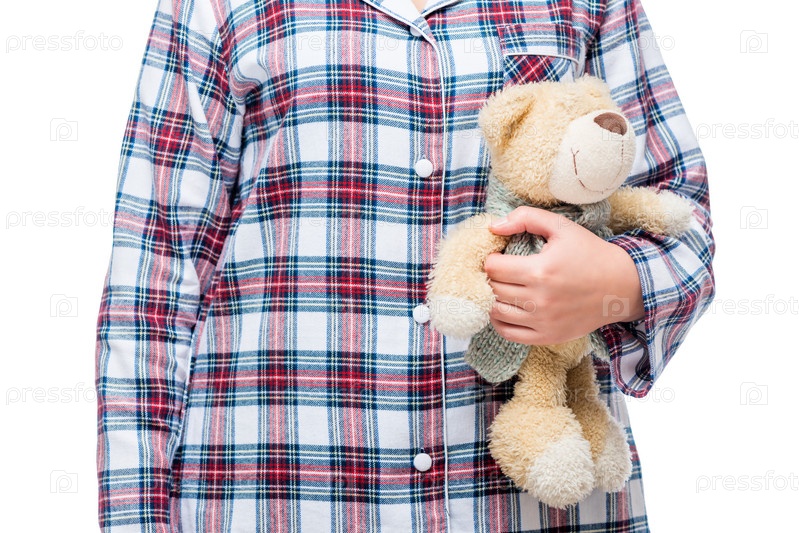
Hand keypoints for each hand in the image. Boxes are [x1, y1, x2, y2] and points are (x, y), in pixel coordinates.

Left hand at [484, 206, 644, 344]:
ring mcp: (543, 321)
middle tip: (498, 271)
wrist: (622, 286)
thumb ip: (526, 218)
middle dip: (490, 278)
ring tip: (500, 288)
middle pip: (493, 289)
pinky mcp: (547, 336)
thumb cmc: (590, 253)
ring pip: (496, 312)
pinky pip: (509, 333)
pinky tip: (504, 309)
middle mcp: (540, 299)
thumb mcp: (562, 226)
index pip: (493, 268)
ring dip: (491, 299)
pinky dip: (499, 321)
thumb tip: (493, 227)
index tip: (498, 256)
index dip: (490, 259)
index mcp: (541, 270)